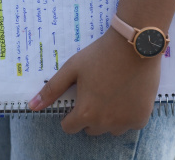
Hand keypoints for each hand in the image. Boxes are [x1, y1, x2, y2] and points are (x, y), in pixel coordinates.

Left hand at [28, 27, 161, 135]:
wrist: (135, 45)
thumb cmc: (100, 54)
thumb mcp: (72, 68)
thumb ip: (52, 89)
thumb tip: (32, 106)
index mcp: (85, 112)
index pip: (69, 127)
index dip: (71, 114)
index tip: (79, 99)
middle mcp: (104, 123)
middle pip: (91, 128)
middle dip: (90, 115)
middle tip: (97, 92)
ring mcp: (125, 122)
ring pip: (111, 129)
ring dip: (109, 117)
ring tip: (113, 93)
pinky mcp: (142, 117)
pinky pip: (131, 124)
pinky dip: (128, 115)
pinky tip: (128, 95)